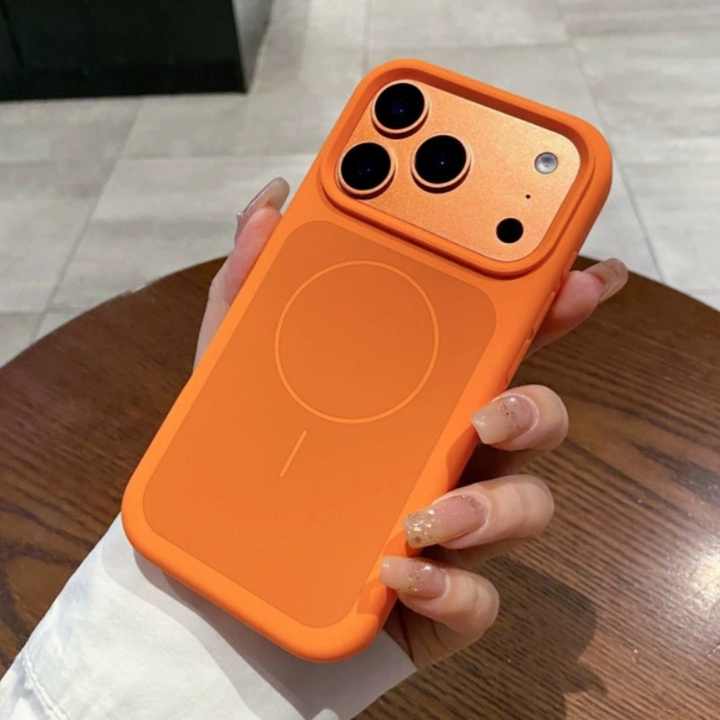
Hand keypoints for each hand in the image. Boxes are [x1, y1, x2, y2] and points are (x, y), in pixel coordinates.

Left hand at [195, 177, 627, 667]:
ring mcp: (448, 531)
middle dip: (538, 406)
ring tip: (427, 511)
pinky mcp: (433, 603)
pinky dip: (448, 587)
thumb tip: (272, 201)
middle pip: (532, 420)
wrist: (212, 586)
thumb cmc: (242, 469)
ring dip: (493, 505)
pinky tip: (395, 568)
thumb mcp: (231, 370)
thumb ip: (248, 288)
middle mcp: (446, 455)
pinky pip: (474, 600)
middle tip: (493, 407)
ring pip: (526, 507)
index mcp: (417, 395)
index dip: (545, 306)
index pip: (495, 342)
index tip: (576, 274)